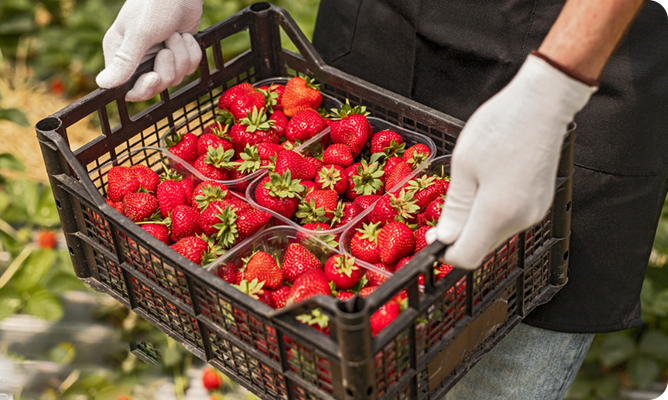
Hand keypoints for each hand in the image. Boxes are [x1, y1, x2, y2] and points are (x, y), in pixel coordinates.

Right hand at [96, 0, 202, 100]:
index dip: (144, 89)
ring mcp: (159, 57)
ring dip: (181, 56)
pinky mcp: (177, 53)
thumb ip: (124, 61)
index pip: (129, 89)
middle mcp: (138, 59)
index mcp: (120, 55)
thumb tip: (103, 84)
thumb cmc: (155, 4)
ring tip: (175, 35)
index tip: (155, 77)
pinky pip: (189, 67)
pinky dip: (191, 52)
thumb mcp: (139, 33)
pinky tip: (186, 35)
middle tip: (167, 48)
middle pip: (156, 86)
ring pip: (176, 77)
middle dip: (168, 69)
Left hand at [426, 54, 596, 268]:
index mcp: (497, 214)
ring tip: (469, 186)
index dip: (445, 252)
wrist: (544, 103)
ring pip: (494, 234)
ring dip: (475, 222)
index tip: (432, 236)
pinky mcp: (540, 203)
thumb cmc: (502, 126)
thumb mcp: (464, 166)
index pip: (466, 257)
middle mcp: (520, 220)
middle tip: (444, 207)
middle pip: (481, 247)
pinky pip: (509, 219)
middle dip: (459, 235)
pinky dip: (492, 212)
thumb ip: (455, 208)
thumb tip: (445, 238)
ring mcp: (534, 213)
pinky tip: (487, 185)